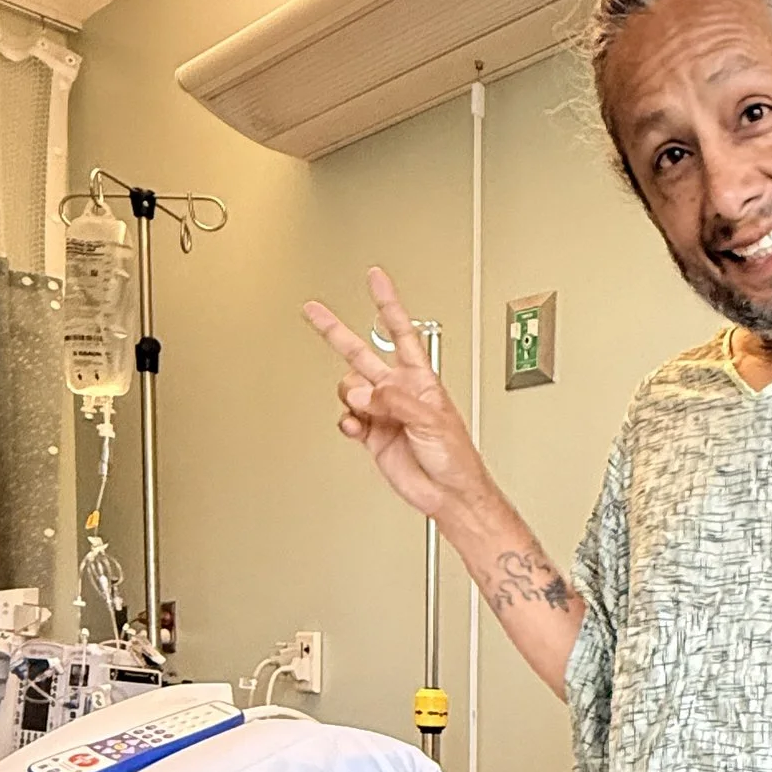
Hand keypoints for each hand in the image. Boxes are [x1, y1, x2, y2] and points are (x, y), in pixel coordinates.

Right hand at [303, 268, 489, 525]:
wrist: (449, 494)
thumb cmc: (456, 458)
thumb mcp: (432, 421)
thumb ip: (395, 401)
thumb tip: (364, 392)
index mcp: (420, 379)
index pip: (399, 331)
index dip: (387, 303)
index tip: (376, 278)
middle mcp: (398, 391)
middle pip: (361, 352)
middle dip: (336, 331)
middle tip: (314, 310)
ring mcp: (383, 412)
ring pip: (350, 389)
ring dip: (352, 398)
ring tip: (367, 412)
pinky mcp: (372, 434)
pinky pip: (349, 419)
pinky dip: (348, 422)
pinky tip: (357, 427)